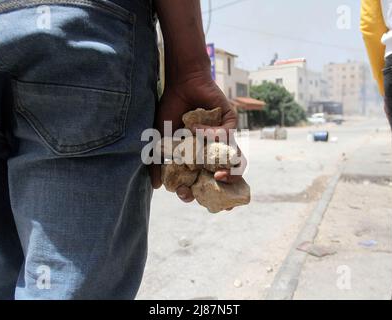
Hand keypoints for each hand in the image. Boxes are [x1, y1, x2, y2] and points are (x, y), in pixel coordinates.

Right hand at [150, 70, 245, 203]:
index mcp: (198, 156)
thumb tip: (157, 187)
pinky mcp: (229, 122)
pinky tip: (195, 129)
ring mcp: (222, 137)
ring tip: (219, 176)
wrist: (181, 83)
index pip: (200, 179)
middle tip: (216, 198)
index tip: (188, 197)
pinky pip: (227, 135)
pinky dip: (212, 135)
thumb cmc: (170, 109)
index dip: (196, 191)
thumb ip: (158, 162)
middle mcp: (213, 149)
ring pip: (233, 160)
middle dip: (222, 189)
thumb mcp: (160, 140)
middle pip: (222, 175)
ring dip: (229, 171)